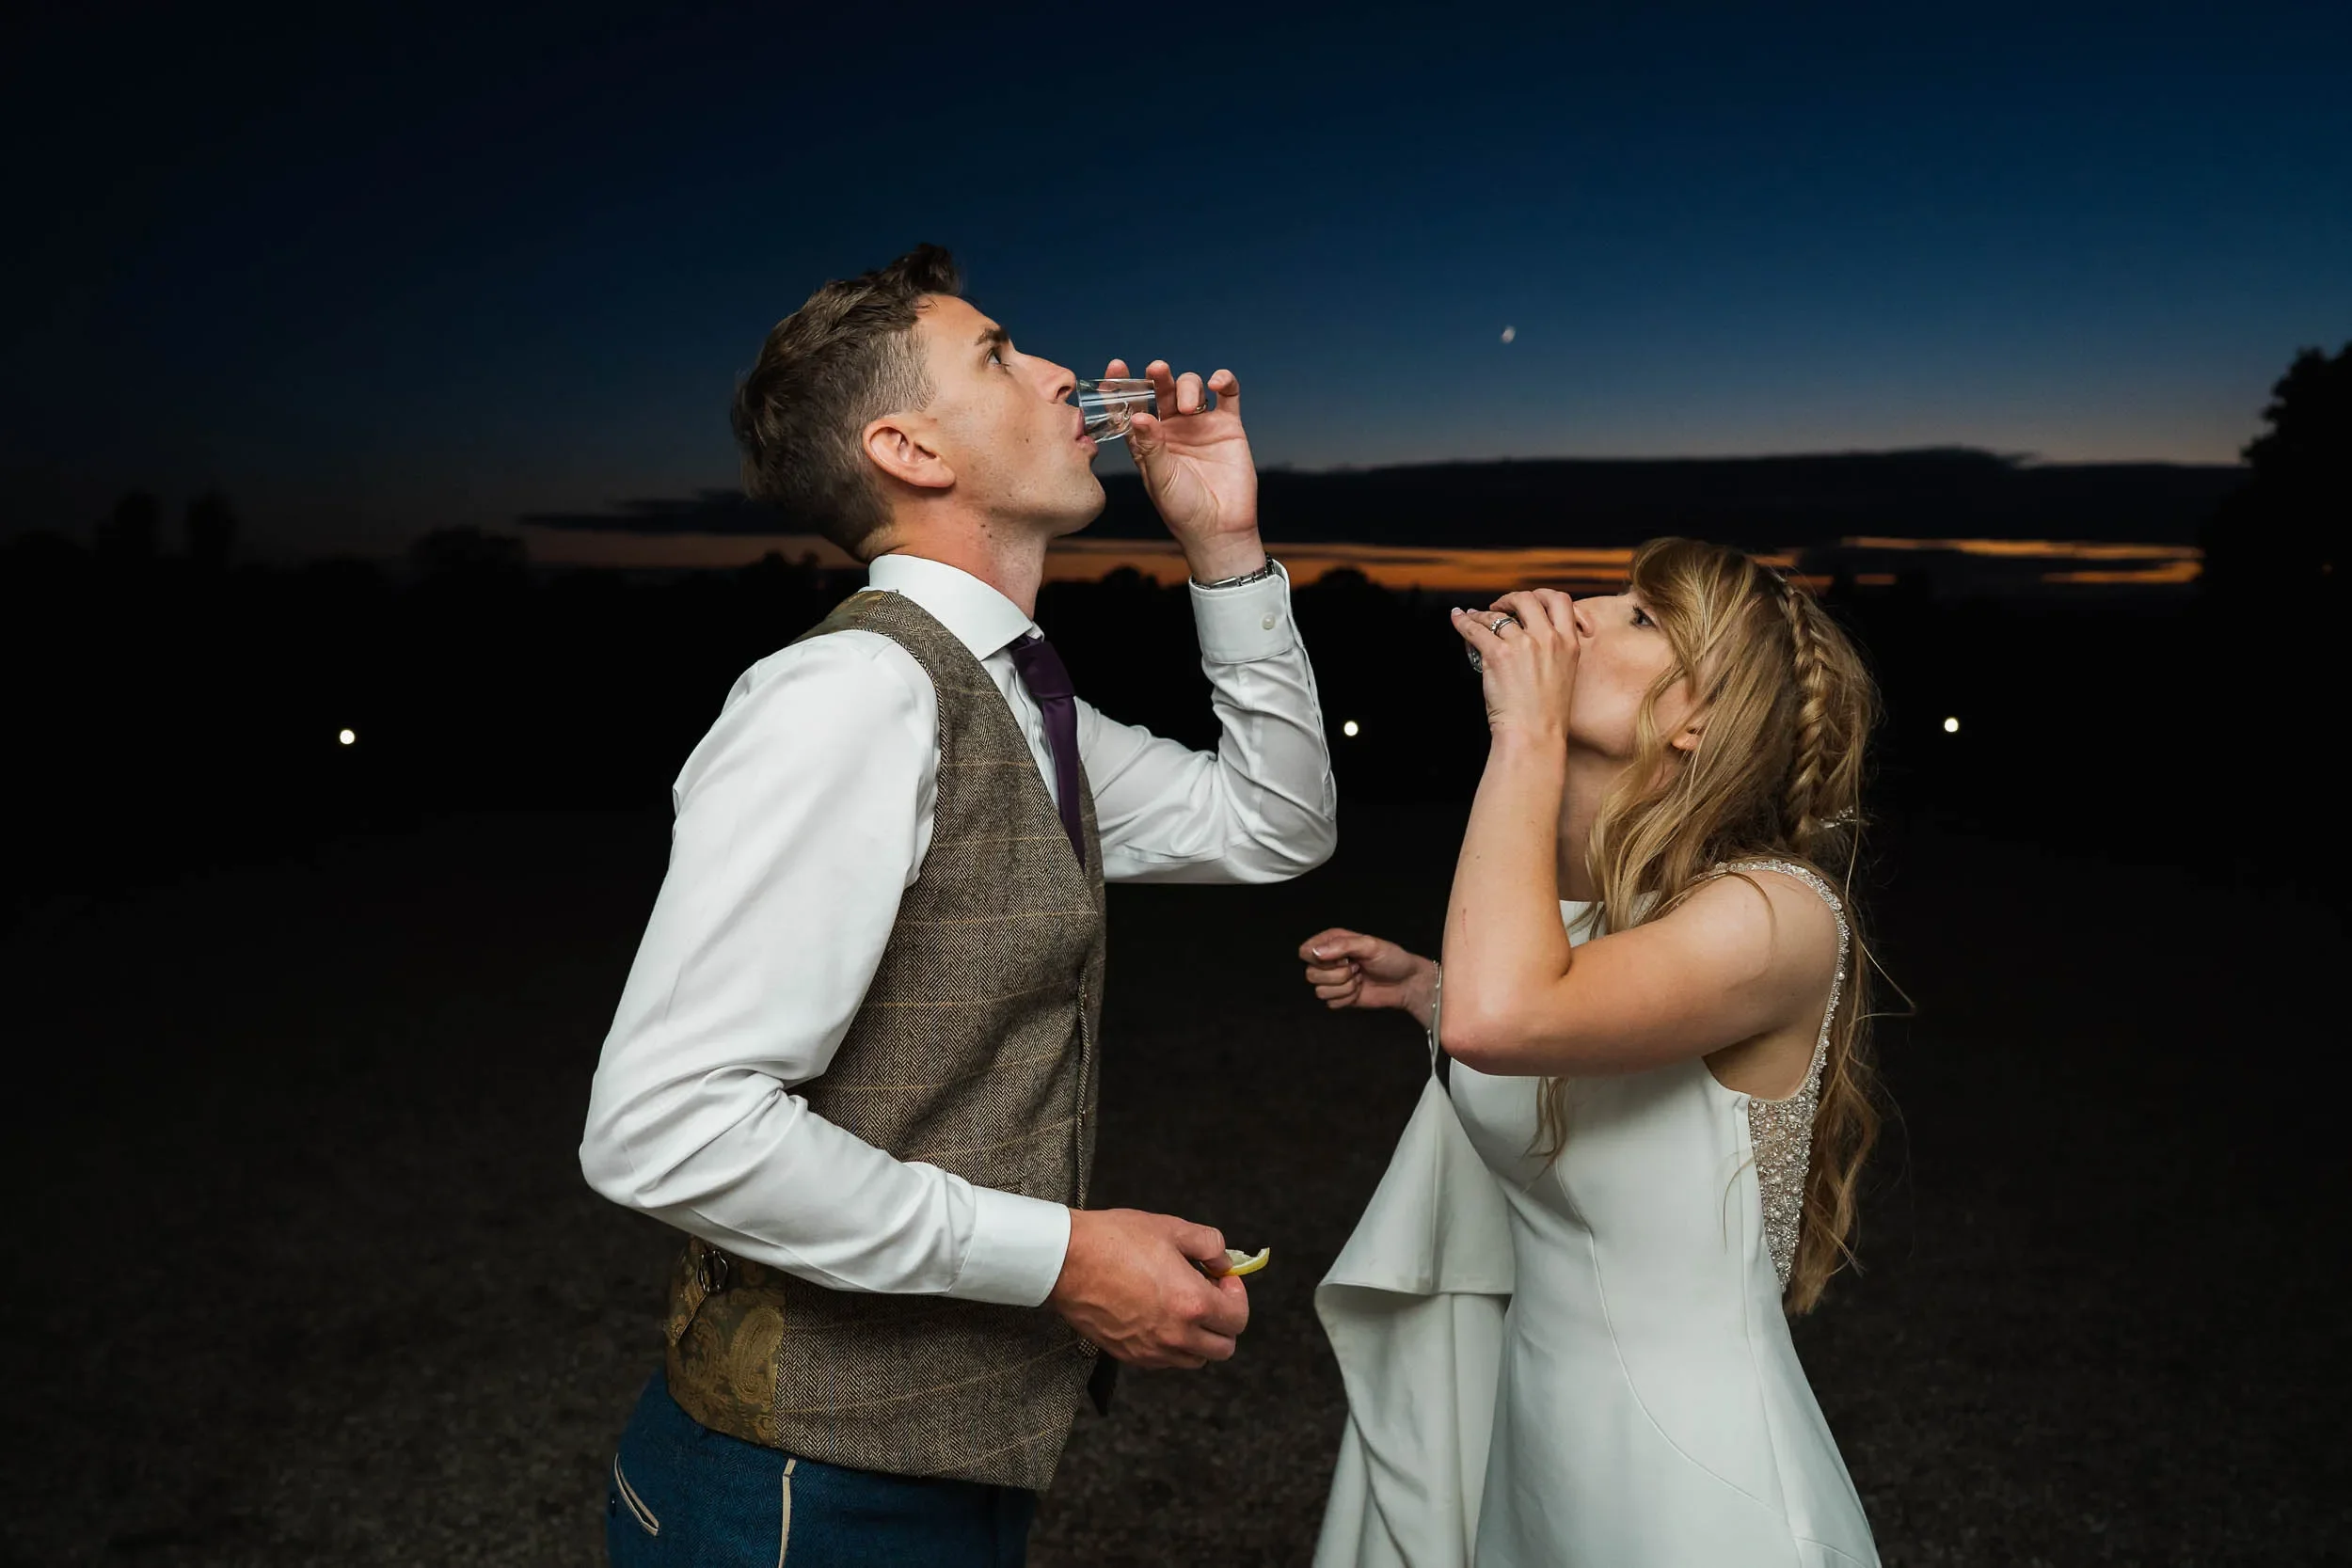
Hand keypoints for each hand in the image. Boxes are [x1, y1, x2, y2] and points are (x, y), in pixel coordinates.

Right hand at [1047, 1207, 1249, 1369]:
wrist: (1066, 1260)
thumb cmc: (1115, 1241)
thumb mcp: (1171, 1228)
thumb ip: (1209, 1244)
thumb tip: (1223, 1260)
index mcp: (1193, 1303)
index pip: (1237, 1319)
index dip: (1236, 1296)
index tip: (1223, 1280)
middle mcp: (1176, 1335)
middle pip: (1223, 1348)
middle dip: (1224, 1322)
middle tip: (1209, 1295)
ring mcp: (1152, 1350)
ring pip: (1196, 1360)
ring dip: (1200, 1337)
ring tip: (1183, 1307)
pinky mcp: (1130, 1355)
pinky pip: (1165, 1361)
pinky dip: (1172, 1345)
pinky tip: (1159, 1317)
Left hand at [1106, 356, 1262, 581]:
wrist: (1219, 528)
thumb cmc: (1182, 509)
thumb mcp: (1159, 478)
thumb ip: (1150, 446)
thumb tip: (1139, 416)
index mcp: (1147, 439)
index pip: (1130, 406)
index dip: (1121, 386)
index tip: (1116, 368)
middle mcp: (1171, 428)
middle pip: (1161, 391)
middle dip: (1157, 377)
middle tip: (1156, 370)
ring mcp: (1200, 425)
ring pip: (1191, 388)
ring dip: (1187, 386)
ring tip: (1188, 406)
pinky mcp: (1228, 426)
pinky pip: (1227, 395)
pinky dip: (1224, 382)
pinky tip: (1217, 382)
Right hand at [1297, 929, 1436, 1024]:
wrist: (1406, 983)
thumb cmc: (1391, 959)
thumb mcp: (1369, 945)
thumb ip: (1341, 945)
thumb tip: (1315, 952)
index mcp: (1332, 942)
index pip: (1305, 951)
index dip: (1319, 958)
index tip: (1342, 958)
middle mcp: (1329, 961)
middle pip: (1310, 974)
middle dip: (1337, 975)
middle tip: (1356, 968)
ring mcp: (1333, 981)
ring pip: (1320, 991)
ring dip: (1345, 987)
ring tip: (1360, 978)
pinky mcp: (1339, 997)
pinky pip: (1331, 1003)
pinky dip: (1348, 998)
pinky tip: (1360, 990)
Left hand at [1452, 589, 1581, 741]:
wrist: (1534, 735)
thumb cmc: (1546, 714)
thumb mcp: (1564, 676)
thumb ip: (1553, 652)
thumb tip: (1528, 636)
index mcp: (1569, 643)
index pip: (1561, 601)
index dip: (1544, 596)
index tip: (1532, 602)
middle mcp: (1548, 638)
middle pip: (1529, 599)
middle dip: (1511, 599)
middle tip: (1500, 607)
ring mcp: (1523, 644)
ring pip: (1498, 615)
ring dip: (1483, 614)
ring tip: (1476, 617)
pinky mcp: (1499, 654)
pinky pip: (1476, 629)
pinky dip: (1463, 622)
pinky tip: (1458, 619)